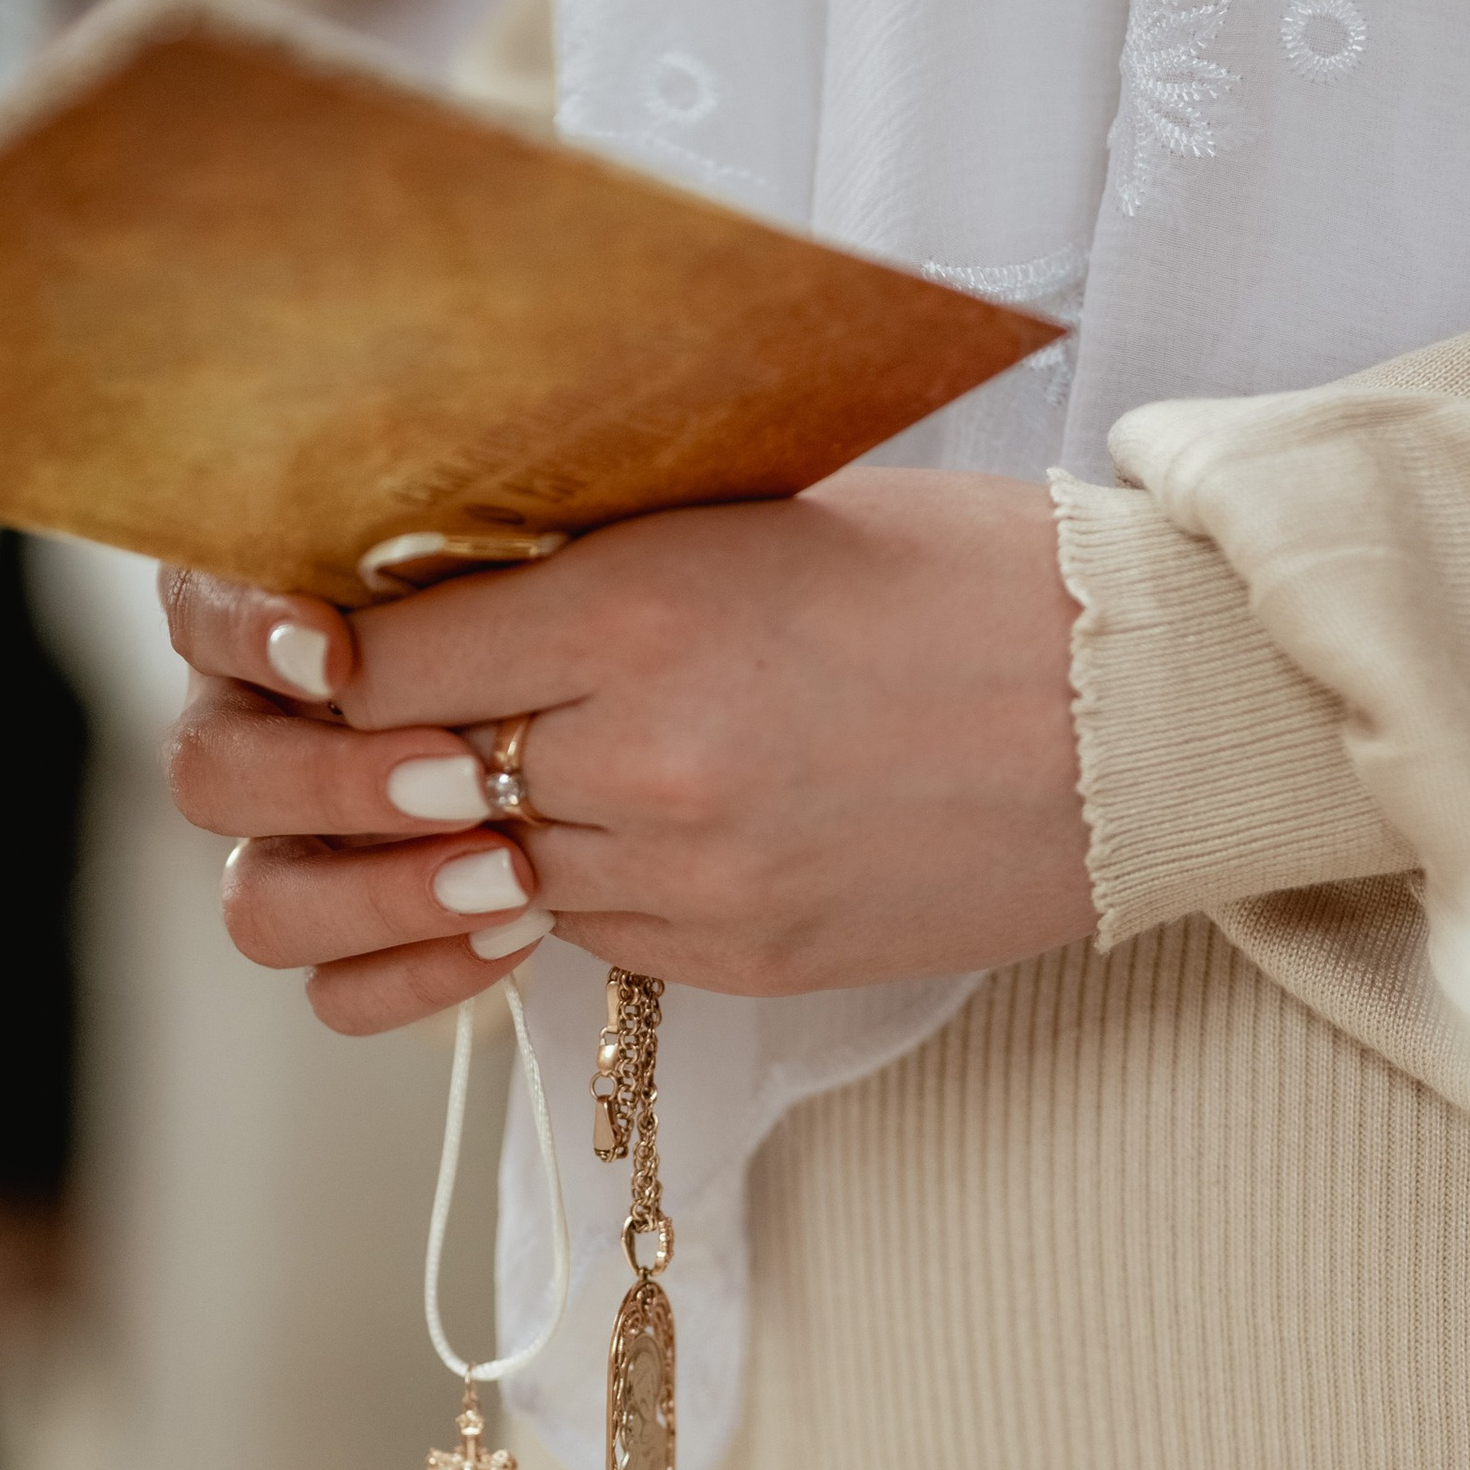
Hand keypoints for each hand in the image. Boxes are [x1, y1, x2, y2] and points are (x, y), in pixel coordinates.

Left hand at [162, 469, 1090, 1033]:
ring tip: (556, 765)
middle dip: (392, 759)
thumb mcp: (752, 509)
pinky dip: (591, 886)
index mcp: (634, 610)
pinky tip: (655, 822)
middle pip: (410, 786)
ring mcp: (691, 878)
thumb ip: (581, 556)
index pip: (374, 661)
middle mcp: (643, 758)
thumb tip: (422, 578)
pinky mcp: (741, 960)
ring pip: (495, 876)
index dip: (332, 654)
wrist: (1141, 714)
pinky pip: (593, 936)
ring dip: (495, 831)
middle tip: (409, 720)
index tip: (328, 638)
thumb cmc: (962, 573)